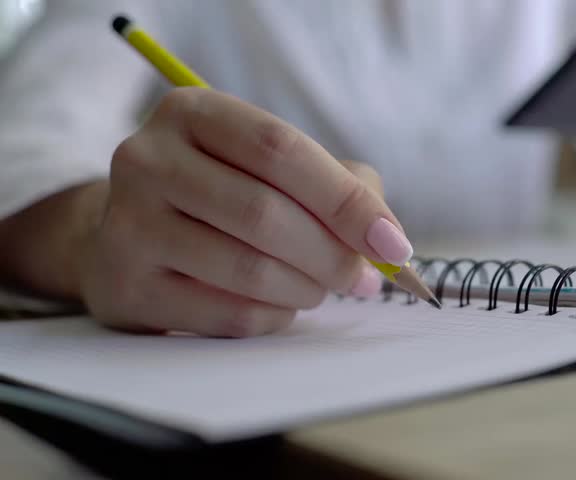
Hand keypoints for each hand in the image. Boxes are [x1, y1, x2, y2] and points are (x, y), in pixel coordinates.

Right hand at [78, 88, 411, 336]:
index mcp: (193, 113)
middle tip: (364, 279)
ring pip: (248, 270)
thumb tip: (388, 243)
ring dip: (307, 290)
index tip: (393, 245)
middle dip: (333, 256)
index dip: (346, 201)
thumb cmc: (227, 193)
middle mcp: (147, 160)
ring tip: (320, 288)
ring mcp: (128, 225)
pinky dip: (274, 317)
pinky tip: (280, 305)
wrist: (136, 234)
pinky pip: (227, 315)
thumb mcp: (277, 167)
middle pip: (263, 214)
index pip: (280, 150)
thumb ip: (342, 187)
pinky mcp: (125, 287)